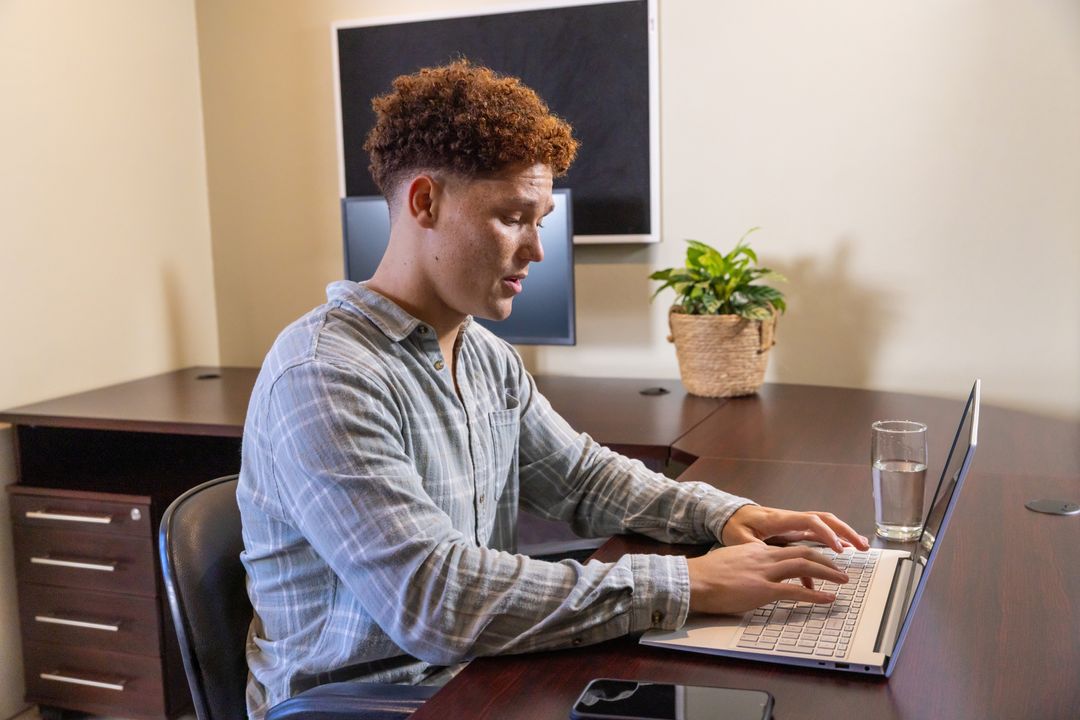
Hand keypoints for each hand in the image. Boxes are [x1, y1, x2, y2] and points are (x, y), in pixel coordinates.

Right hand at [685, 543, 848, 614]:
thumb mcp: (729, 562)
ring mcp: (764, 572)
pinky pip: (795, 591)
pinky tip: (827, 598)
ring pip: (804, 566)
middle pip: (803, 552)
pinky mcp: (763, 590)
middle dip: (826, 560)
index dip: (809, 554)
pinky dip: (815, 595)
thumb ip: (745, 564)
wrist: (693, 581)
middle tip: (840, 569)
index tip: (820, 560)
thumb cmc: (705, 575)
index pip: (789, 548)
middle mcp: (764, 556)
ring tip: (842, 580)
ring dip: (828, 572)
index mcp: (756, 550)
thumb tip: (752, 574)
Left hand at [720, 505, 869, 553]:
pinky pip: (818, 533)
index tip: (839, 549)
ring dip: (844, 534)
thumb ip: (753, 547)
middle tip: (863, 546)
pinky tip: (843, 552)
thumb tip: (766, 557)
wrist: (731, 515)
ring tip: (862, 547)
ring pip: (825, 524)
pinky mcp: (795, 530)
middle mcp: (791, 519)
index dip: (826, 534)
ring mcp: (795, 524)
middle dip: (846, 531)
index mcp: (780, 520)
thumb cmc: (734, 526)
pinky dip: (833, 539)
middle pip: (825, 519)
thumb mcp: (739, 538)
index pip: (810, 522)